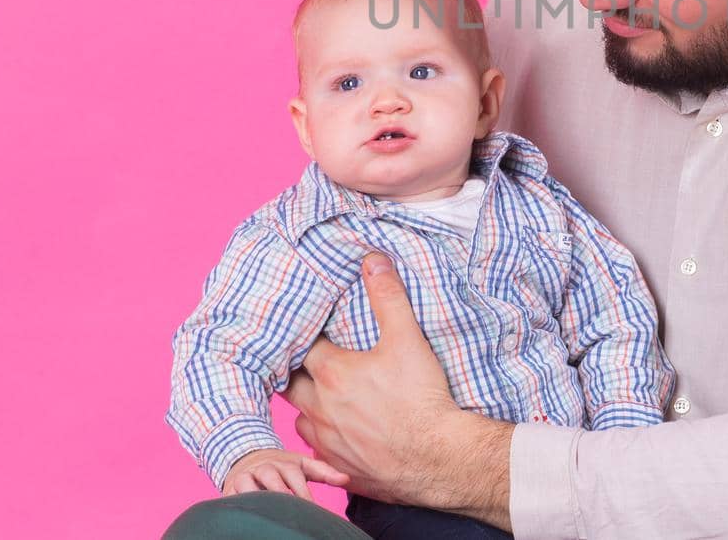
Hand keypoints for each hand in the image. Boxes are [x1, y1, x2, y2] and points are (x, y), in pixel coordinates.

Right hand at [221, 447, 340, 498]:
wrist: (248, 457)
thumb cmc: (282, 466)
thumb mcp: (302, 466)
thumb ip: (324, 472)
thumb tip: (346, 479)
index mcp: (285, 463)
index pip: (296, 476)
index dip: (303, 492)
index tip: (312, 507)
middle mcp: (265, 467)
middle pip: (273, 479)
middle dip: (282, 494)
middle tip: (292, 509)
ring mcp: (247, 476)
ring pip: (250, 485)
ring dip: (257, 496)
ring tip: (266, 510)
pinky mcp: (230, 486)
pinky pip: (231, 495)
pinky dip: (236, 502)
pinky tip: (244, 514)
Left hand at [281, 252, 513, 525]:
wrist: (438, 458)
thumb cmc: (422, 399)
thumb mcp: (408, 339)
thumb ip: (388, 297)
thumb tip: (372, 261)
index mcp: (332, 373)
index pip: (300, 347)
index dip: (303, 337)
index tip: (309, 330)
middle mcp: (319, 408)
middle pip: (289, 384)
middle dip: (296, 371)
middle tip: (308, 361)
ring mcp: (326, 441)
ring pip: (300, 418)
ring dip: (308, 406)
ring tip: (323, 396)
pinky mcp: (338, 467)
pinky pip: (317, 449)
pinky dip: (324, 437)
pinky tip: (340, 431)